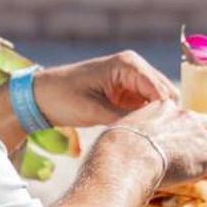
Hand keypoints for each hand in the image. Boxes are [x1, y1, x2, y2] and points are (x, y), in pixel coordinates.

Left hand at [33, 51, 176, 128]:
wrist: (40, 95)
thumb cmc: (62, 97)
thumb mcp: (93, 111)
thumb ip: (124, 119)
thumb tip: (150, 131)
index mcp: (128, 64)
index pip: (161, 91)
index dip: (164, 115)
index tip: (162, 138)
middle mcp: (135, 67)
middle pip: (166, 95)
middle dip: (163, 117)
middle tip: (158, 142)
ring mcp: (133, 79)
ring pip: (159, 102)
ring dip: (155, 119)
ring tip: (149, 140)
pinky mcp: (127, 92)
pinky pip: (147, 107)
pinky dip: (146, 120)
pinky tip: (141, 136)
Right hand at [106, 100, 206, 189]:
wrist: (126, 157)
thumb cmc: (114, 150)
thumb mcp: (121, 133)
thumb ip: (130, 136)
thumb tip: (119, 151)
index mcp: (163, 108)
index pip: (185, 118)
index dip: (184, 137)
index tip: (175, 152)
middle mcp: (185, 116)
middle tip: (196, 161)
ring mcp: (199, 133)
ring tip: (205, 174)